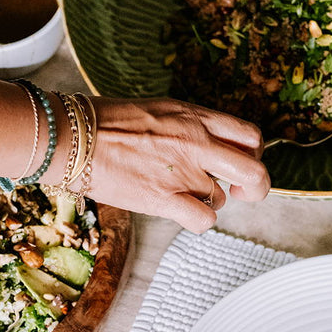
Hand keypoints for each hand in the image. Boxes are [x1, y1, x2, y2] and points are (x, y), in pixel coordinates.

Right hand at [86, 97, 270, 232]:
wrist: (76, 136)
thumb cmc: (109, 122)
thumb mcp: (162, 110)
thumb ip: (192, 127)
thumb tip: (211, 147)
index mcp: (196, 117)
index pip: (250, 136)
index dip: (253, 154)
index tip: (240, 163)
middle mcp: (195, 143)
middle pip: (254, 171)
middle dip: (256, 188)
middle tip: (242, 192)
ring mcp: (181, 172)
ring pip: (221, 199)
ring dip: (206, 200)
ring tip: (178, 191)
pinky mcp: (164, 199)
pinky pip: (203, 220)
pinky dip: (197, 221)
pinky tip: (180, 211)